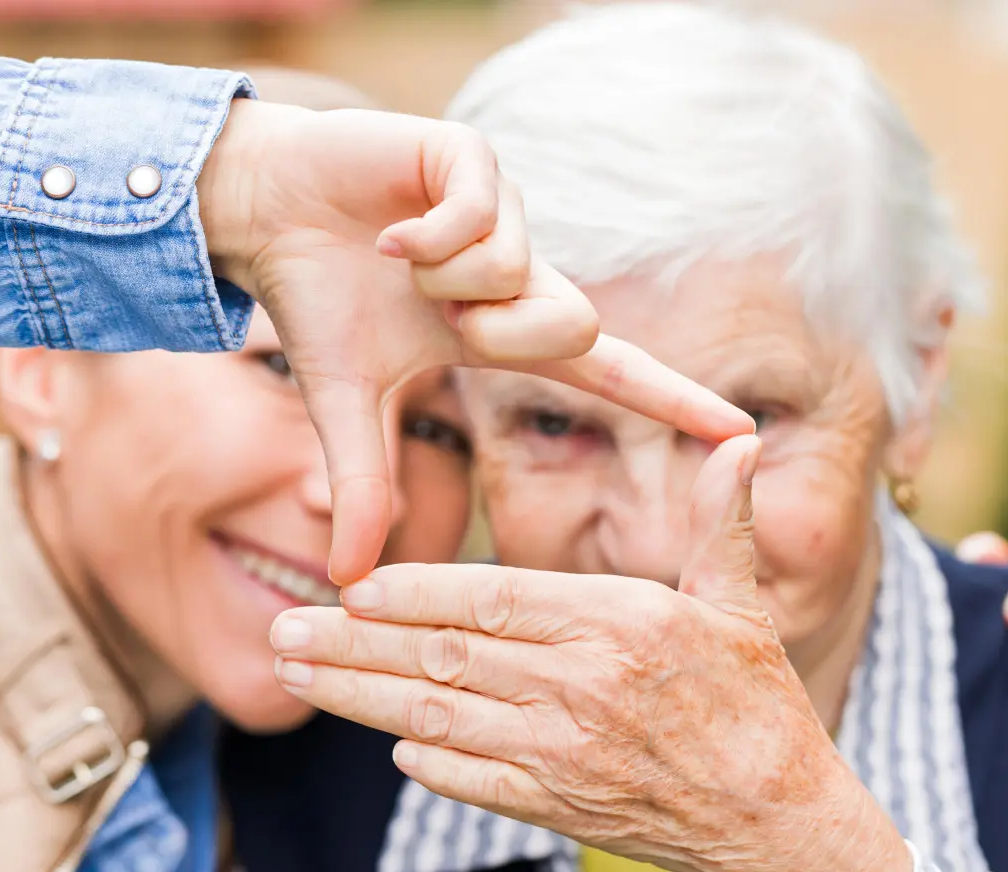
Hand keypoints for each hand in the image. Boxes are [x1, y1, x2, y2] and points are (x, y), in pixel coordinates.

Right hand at [199, 99, 753, 582]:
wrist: (266, 210)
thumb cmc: (315, 299)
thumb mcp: (345, 404)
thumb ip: (365, 484)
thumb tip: (345, 577)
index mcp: (504, 330)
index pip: (608, 372)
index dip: (672, 400)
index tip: (741, 432)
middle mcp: (520, 271)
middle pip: (576, 325)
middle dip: (496, 334)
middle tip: (434, 317)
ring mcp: (502, 212)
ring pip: (522, 272)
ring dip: (446, 283)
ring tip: (400, 262)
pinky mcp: (473, 159)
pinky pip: (482, 219)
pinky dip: (424, 241)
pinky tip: (388, 232)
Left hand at [268, 437, 910, 871]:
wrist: (773, 817)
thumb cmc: (754, 703)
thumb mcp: (740, 603)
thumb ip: (720, 523)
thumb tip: (737, 444)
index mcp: (618, 624)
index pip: (494, 599)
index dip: (417, 593)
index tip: (356, 586)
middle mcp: (580, 687)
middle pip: (444, 659)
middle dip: (353, 645)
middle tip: (284, 629)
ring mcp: (563, 753)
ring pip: (438, 718)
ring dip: (357, 698)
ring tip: (295, 675)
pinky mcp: (557, 805)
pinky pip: (472, 780)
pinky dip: (424, 759)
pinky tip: (382, 739)